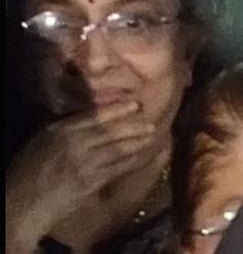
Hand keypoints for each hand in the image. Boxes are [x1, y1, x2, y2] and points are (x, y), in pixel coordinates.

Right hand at [4, 101, 160, 249]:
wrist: (22, 203)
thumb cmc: (29, 171)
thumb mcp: (44, 141)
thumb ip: (67, 129)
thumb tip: (92, 117)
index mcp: (60, 130)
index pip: (95, 115)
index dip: (117, 109)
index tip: (134, 103)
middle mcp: (75, 143)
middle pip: (112, 130)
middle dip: (135, 125)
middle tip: (153, 121)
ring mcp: (86, 162)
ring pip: (120, 148)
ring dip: (140, 141)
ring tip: (154, 135)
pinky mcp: (93, 181)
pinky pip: (121, 167)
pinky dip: (136, 159)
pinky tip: (146, 155)